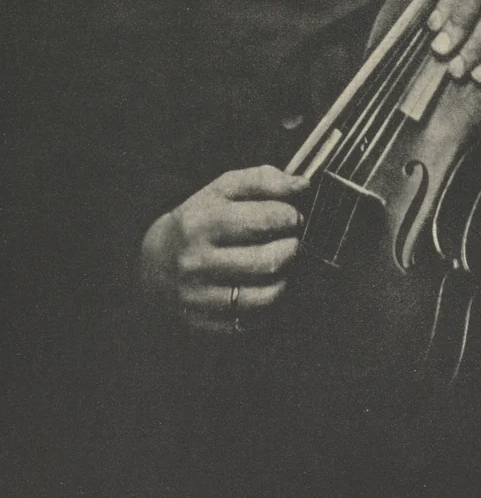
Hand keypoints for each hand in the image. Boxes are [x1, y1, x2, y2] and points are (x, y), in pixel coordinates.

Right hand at [140, 165, 308, 334]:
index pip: (265, 219)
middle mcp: (197, 262)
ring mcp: (199, 297)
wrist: (154, 263)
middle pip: (270, 261)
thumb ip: (263, 180)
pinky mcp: (205, 324)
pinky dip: (271, 303)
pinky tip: (266, 285)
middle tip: (292, 241)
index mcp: (202, 222)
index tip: (293, 216)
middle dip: (293, 248)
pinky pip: (256, 319)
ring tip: (282, 263)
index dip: (290, 216)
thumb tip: (302, 185)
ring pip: (268, 295)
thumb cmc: (201, 219)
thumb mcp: (224, 189)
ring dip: (287, 277)